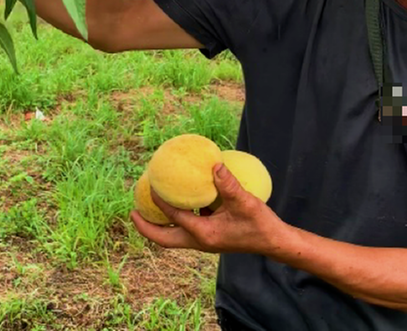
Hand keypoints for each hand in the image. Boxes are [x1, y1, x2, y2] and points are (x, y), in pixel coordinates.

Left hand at [130, 163, 285, 255]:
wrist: (274, 242)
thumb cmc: (260, 224)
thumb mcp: (245, 202)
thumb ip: (229, 184)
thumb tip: (215, 165)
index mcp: (204, 234)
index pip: (174, 217)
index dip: (160, 201)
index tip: (150, 185)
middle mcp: (199, 241)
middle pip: (163, 239)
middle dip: (146, 227)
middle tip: (132, 211)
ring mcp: (204, 241)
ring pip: (173, 236)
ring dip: (159, 224)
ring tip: (149, 206)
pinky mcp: (210, 237)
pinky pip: (186, 228)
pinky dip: (177, 218)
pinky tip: (181, 200)